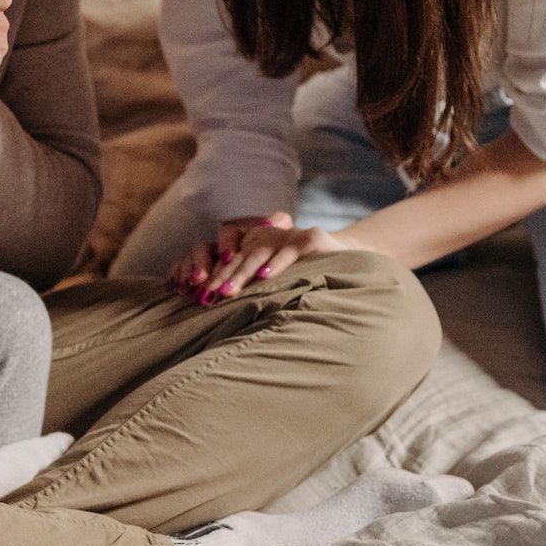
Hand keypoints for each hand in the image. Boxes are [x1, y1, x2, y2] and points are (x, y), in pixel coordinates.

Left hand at [168, 213, 365, 305]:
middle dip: (221, 275)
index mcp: (257, 243)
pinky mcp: (312, 238)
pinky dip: (278, 262)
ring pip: (260, 249)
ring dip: (243, 271)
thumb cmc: (306, 279)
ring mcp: (291, 234)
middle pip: (239, 253)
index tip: (196, 296)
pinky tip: (265, 276)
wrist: (349, 262)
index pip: (229, 256)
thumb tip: (214, 311)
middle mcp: (271, 234)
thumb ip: (251, 289)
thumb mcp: (276, 283)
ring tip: (228, 290)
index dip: (212, 273)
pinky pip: (291, 249)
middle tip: (206, 296)